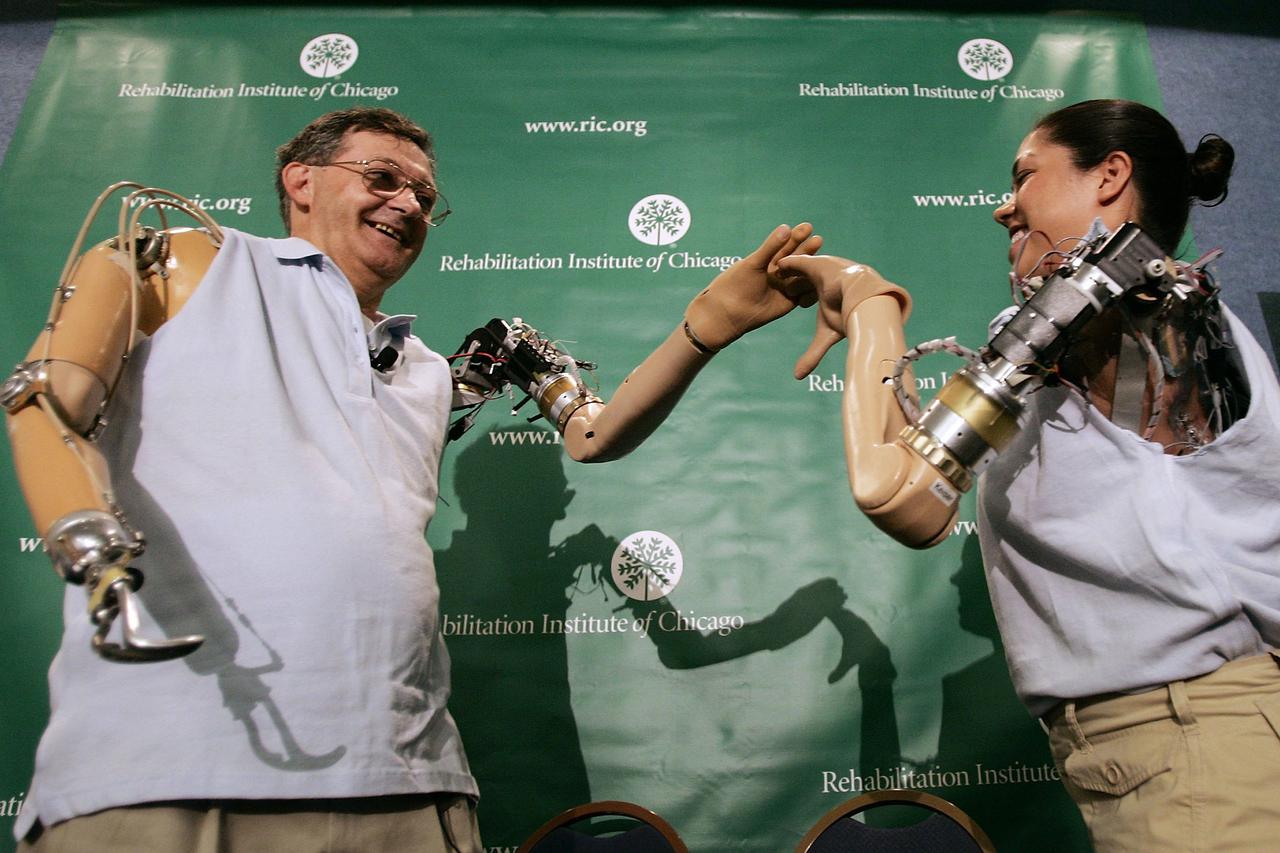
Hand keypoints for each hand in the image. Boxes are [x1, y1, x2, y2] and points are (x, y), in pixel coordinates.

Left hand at [683, 223, 823, 350]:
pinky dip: (811, 286)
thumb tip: (786, 227)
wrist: (729, 313)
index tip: (807, 227)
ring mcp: (786, 286)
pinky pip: (805, 293)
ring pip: (802, 274)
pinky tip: (818, 278)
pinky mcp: (790, 301)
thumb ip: (770, 247)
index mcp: (768, 260)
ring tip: (819, 261)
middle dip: (807, 249)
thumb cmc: (736, 284)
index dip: (796, 236)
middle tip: (818, 239)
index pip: (785, 245)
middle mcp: (779, 272)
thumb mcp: (753, 263)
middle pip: (797, 258)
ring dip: (811, 267)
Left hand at [775, 254, 910, 379]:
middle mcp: (823, 280)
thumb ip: (811, 355)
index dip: (796, 296)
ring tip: (770, 272)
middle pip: (799, 279)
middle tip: (771, 284)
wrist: (863, 300)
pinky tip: (775, 264)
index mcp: (825, 293)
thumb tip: (797, 376)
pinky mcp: (816, 262)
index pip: (806, 292)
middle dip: (787, 282)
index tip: (784, 301)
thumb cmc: (849, 317)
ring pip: (797, 269)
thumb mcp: (826, 337)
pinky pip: (796, 260)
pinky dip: (786, 263)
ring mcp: (820, 268)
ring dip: (785, 272)